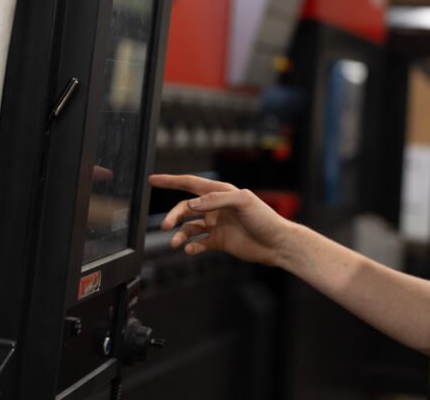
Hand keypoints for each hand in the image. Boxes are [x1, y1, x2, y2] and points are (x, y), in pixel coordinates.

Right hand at [149, 174, 293, 266]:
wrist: (277, 244)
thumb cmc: (265, 218)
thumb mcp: (243, 202)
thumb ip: (216, 200)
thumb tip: (191, 205)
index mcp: (220, 192)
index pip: (190, 184)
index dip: (170, 181)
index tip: (152, 180)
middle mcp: (216, 208)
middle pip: (185, 209)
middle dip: (173, 216)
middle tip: (165, 227)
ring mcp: (216, 225)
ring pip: (189, 228)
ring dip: (179, 235)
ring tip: (175, 243)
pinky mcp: (219, 241)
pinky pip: (198, 243)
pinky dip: (191, 247)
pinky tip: (190, 250)